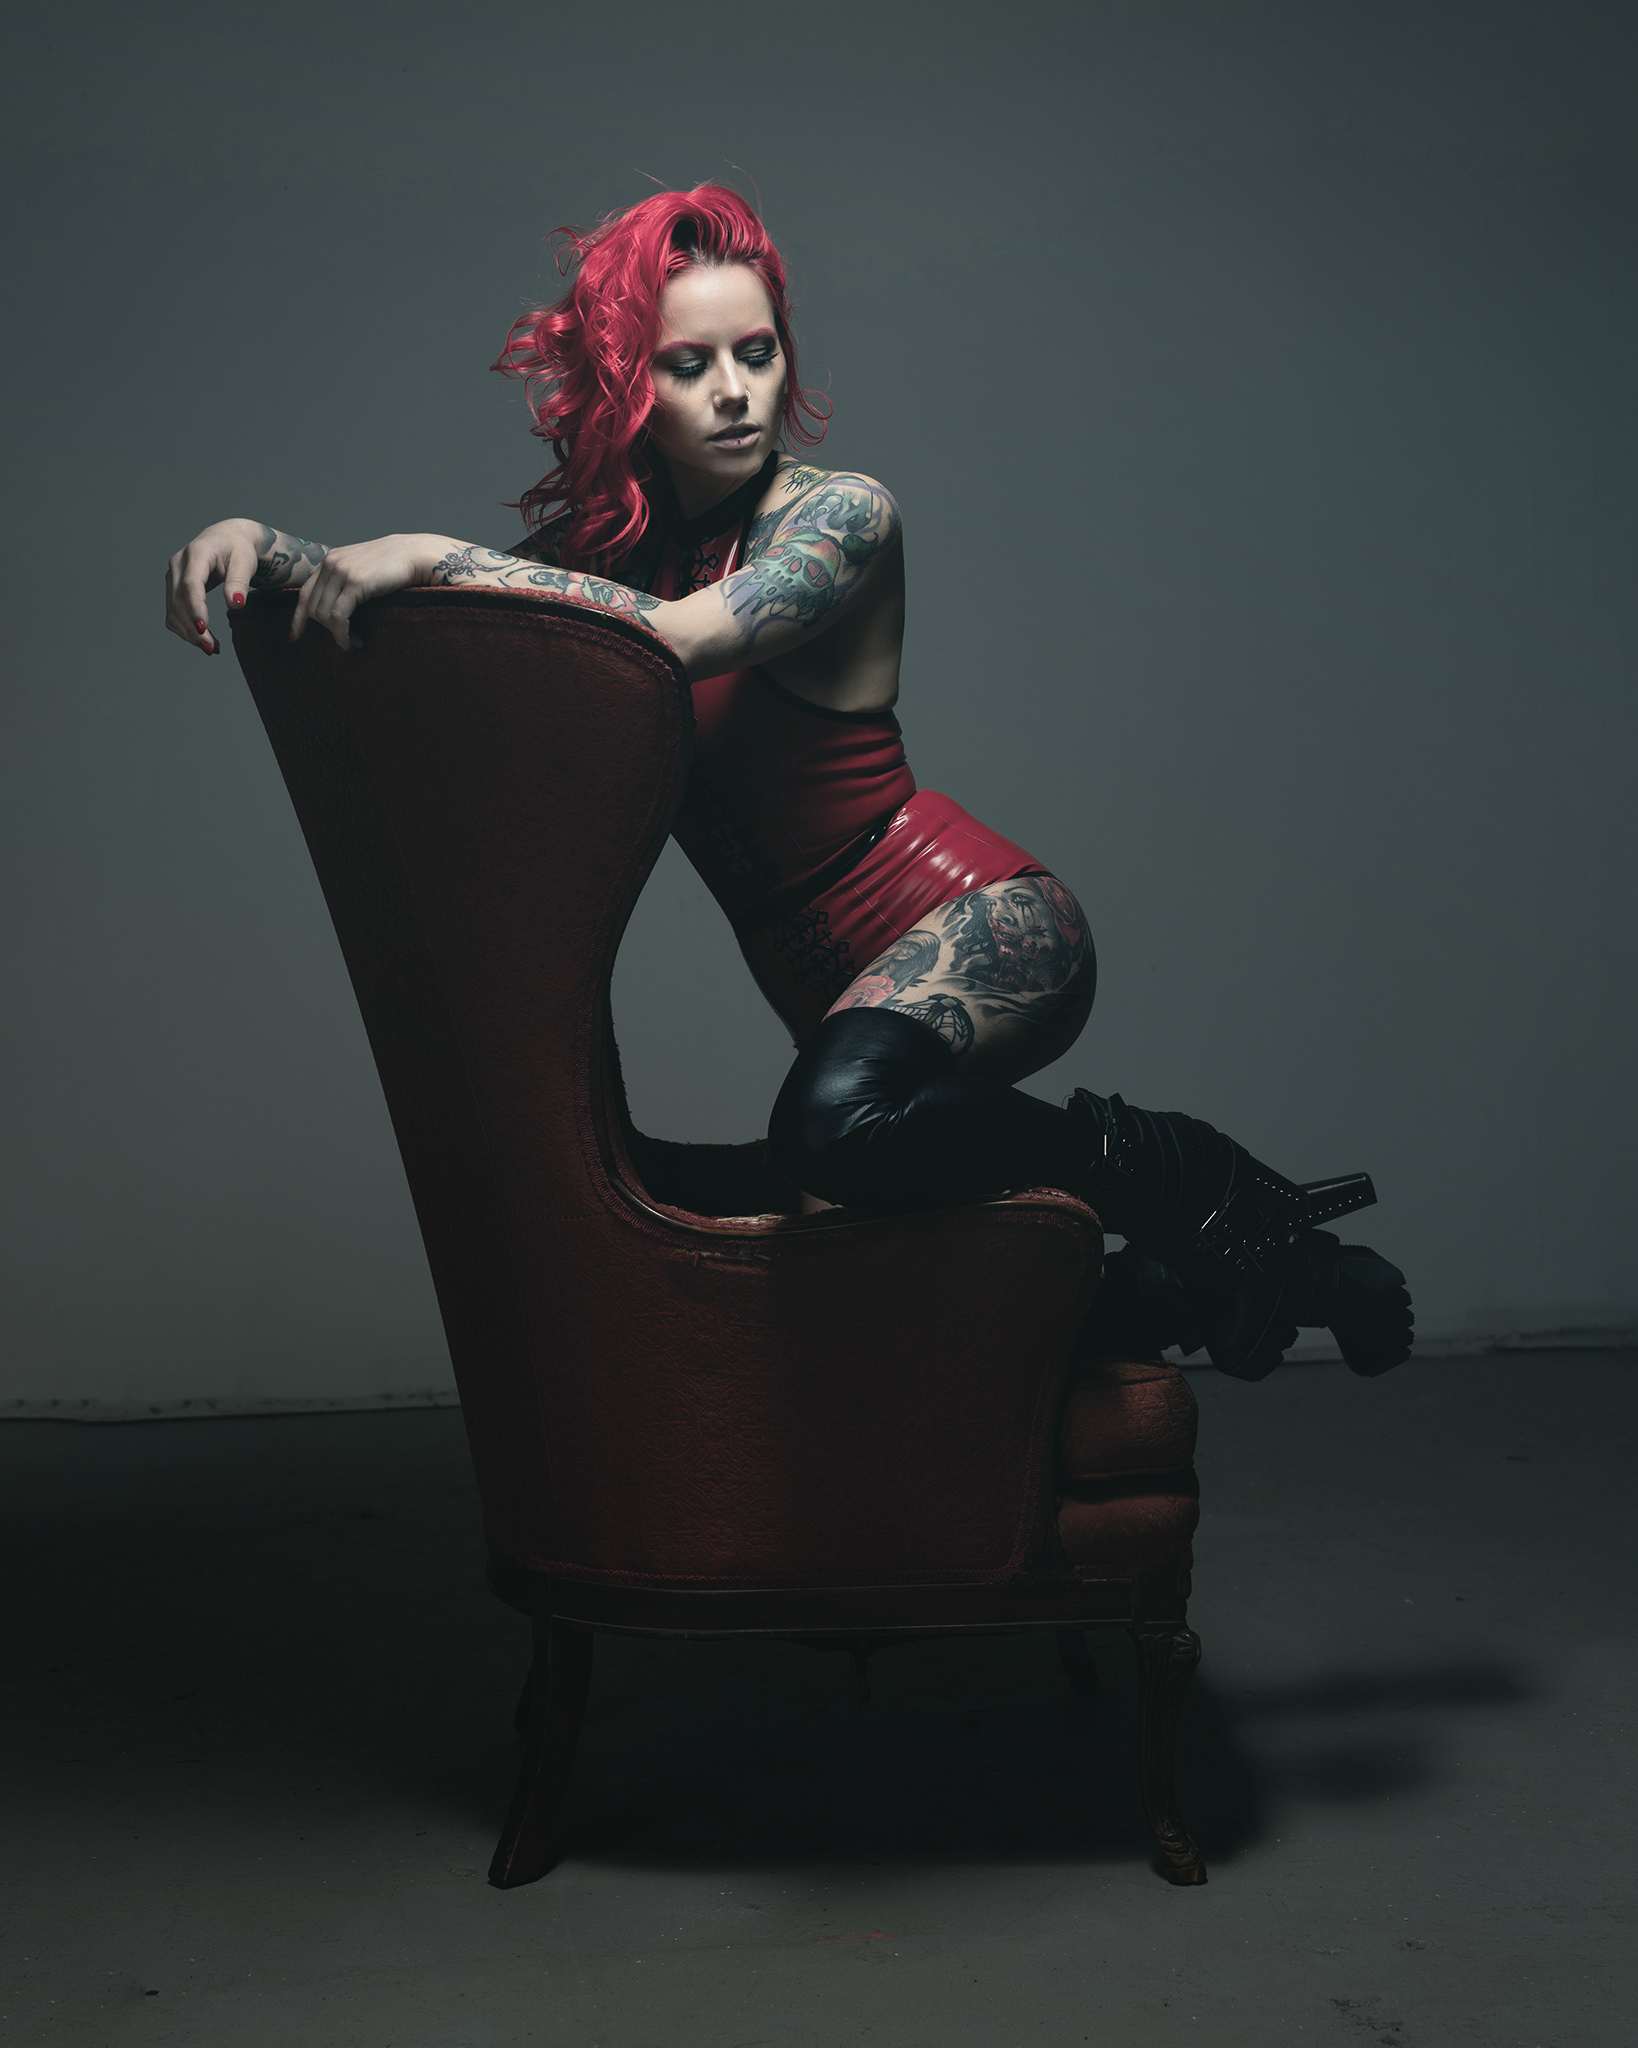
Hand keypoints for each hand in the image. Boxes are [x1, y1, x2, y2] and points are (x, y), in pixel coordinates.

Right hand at [165, 518, 263, 655]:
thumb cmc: (239, 548)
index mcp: (197, 553)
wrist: (228, 539)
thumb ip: (240, 581)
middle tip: (212, 649)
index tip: (204, 629)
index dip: (195, 608)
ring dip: (188, 632)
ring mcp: (173, 576)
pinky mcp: (173, 587)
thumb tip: (235, 604)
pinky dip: (185, 629)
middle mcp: (179, 563)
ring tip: (212, 648)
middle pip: (178, 600)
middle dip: (192, 627)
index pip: (191, 584)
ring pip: (172, 609)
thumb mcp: (245, 561)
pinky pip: (172, 612)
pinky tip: (204, 639)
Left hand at [290, 534, 446, 650]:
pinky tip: (355, 641)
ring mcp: (341, 572)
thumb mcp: (362, 568)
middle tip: (346, 641)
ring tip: (354, 642)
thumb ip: (344, 578)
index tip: (296, 637)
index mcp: (330, 560)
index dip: (299, 618)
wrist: (415, 555)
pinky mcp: (354, 583)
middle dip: (326, 630)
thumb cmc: (395, 566)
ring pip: (324, 614)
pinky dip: (343, 634)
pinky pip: (339, 617)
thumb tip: (325, 596)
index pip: (304, 593)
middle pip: (313, 608)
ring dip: (337, 634)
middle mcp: (331, 564)